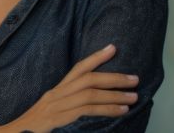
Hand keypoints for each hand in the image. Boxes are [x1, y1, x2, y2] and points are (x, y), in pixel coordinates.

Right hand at [8, 44, 138, 132]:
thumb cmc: (38, 125)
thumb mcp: (54, 111)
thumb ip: (69, 104)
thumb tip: (91, 101)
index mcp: (57, 90)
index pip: (78, 68)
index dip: (96, 57)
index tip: (113, 48)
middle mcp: (58, 93)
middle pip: (87, 78)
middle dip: (113, 77)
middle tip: (134, 78)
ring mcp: (59, 105)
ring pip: (90, 93)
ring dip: (115, 94)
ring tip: (134, 96)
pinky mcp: (62, 117)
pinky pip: (88, 110)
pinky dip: (107, 109)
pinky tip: (122, 110)